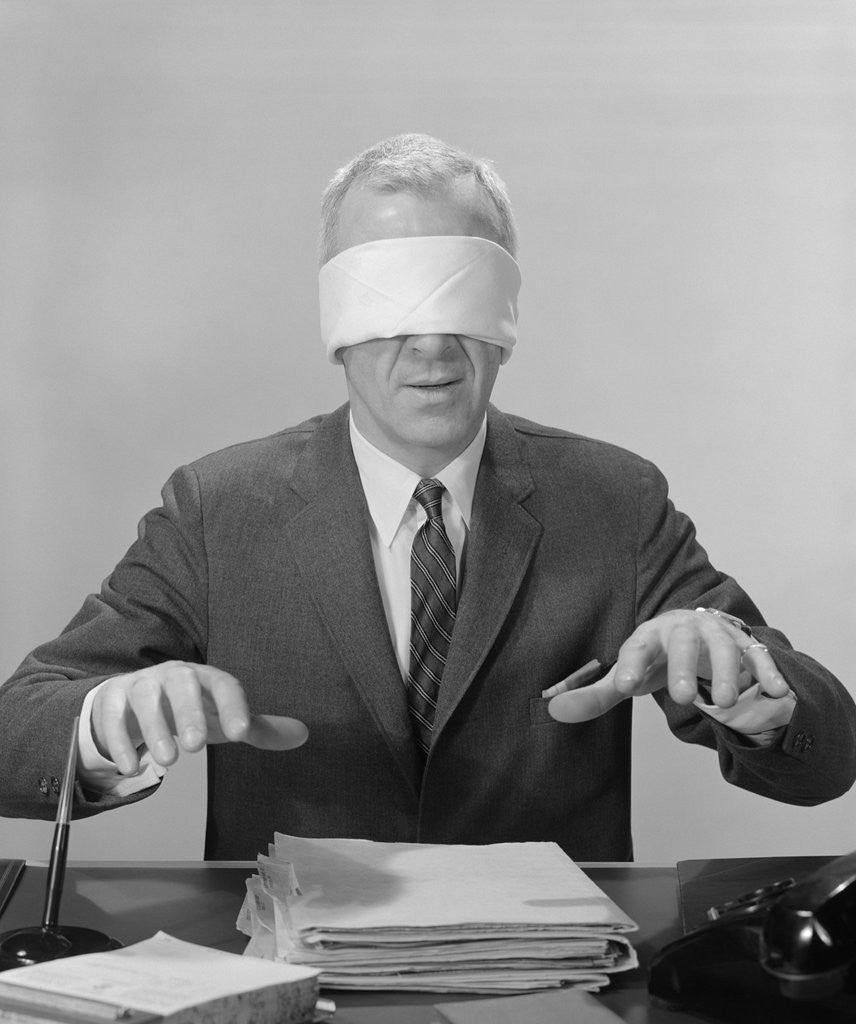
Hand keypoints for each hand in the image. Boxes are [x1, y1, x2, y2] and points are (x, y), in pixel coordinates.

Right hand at [91, 661, 308, 774]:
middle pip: (181, 684)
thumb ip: (258, 728)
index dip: (234, 706)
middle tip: (197, 747)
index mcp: (205, 678)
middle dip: (188, 712)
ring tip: (167, 762)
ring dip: (154, 729)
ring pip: (143, 698)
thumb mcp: (222, 718)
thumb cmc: (190, 709)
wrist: (135, 699)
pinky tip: (131, 767)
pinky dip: (118, 741)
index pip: (223, 684)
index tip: (242, 733)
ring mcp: (140, 685)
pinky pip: (110, 716)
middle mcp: (173, 676)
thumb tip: (304, 734)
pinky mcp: (111, 700)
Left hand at [548, 609, 790, 723]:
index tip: (625, 686)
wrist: (697, 634)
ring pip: (725, 647)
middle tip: (683, 697)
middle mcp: (685, 630)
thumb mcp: (627, 674)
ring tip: (726, 702)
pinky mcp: (746, 647)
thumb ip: (594, 695)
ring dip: (728, 672)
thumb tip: (552, 711)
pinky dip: (769, 672)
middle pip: (686, 643)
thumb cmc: (656, 658)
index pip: (637, 646)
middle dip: (685, 667)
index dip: (630, 664)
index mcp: (650, 635)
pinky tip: (778, 692)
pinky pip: (760, 657)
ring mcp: (718, 636)